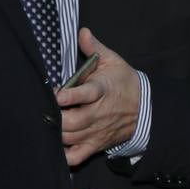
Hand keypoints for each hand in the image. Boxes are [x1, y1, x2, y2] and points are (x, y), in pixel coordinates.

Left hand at [57, 28, 140, 165]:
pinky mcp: (95, 144)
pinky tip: (53, 145)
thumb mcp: (114, 61)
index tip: (57, 94)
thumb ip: (95, 48)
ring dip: (56, 133)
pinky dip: (63, 155)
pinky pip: (76, 157)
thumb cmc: (124, 82)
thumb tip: (82, 32)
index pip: (87, 94)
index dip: (71, 96)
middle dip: (57, 118)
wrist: (145, 108)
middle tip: (44, 110)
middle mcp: (99, 113)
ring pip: (71, 138)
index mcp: (103, 90)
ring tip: (44, 123)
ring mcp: (97, 131)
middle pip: (74, 121)